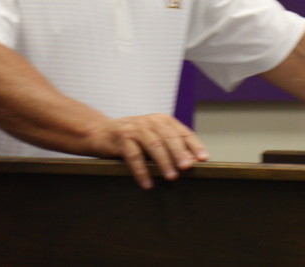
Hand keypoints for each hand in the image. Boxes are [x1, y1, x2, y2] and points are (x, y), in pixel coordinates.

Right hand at [85, 114, 209, 188]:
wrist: (100, 132)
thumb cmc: (133, 139)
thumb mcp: (152, 138)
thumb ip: (169, 146)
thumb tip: (191, 164)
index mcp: (162, 120)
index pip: (182, 132)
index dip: (194, 145)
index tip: (203, 159)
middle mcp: (150, 122)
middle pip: (169, 137)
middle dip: (180, 153)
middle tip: (188, 168)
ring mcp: (135, 129)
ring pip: (153, 145)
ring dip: (163, 162)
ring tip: (171, 177)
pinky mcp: (121, 139)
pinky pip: (133, 156)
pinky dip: (141, 171)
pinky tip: (147, 184)